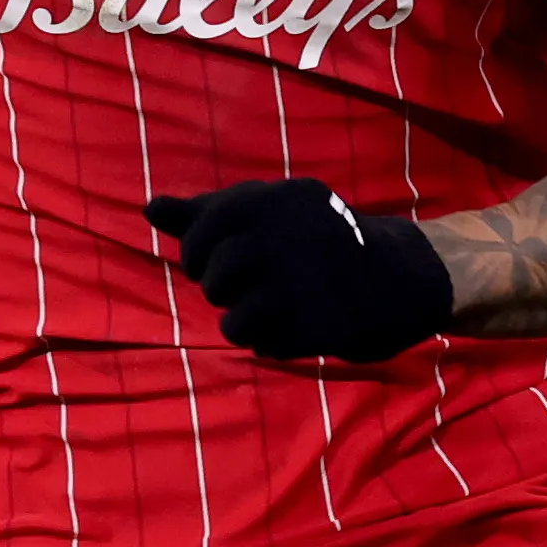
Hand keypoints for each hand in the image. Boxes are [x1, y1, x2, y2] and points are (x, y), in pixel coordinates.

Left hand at [143, 181, 454, 364]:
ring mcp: (307, 284)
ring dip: (242, 322)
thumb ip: (208, 212)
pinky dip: (269, 342)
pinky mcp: (322, 325)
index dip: (197, 254)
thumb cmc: (316, 241)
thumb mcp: (269, 212)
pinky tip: (291, 326)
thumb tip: (149, 209)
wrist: (398, 275)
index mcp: (275, 200)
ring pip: (234, 322)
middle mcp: (289, 238)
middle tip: (244, 287)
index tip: (208, 262)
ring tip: (269, 310)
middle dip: (221, 290)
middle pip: (214, 280)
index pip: (202, 232)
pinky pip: (263, 346)